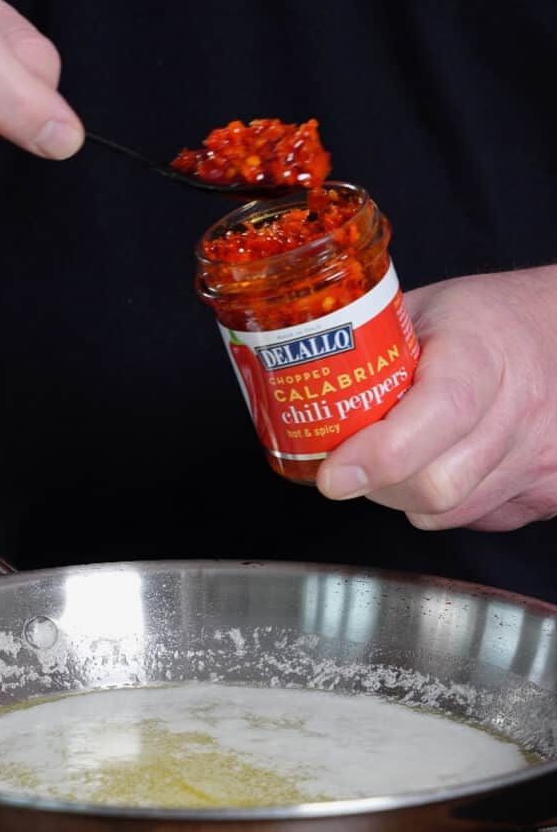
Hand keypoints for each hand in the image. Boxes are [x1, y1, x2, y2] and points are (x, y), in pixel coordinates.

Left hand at [317, 265, 556, 530]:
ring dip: (407, 497)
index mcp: (482, 353)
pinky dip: (446, 505)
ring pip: (449, 512)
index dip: (379, 455)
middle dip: (380, 484)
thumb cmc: (485, 319)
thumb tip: (299, 392)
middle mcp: (521, 410)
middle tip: (356, 463)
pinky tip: (445, 464)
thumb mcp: (420, 311)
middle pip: (437, 484)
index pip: (438, 414)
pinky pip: (476, 520)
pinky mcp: (548, 495)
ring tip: (404, 455)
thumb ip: (366, 355)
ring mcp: (541, 458)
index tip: (333, 475)